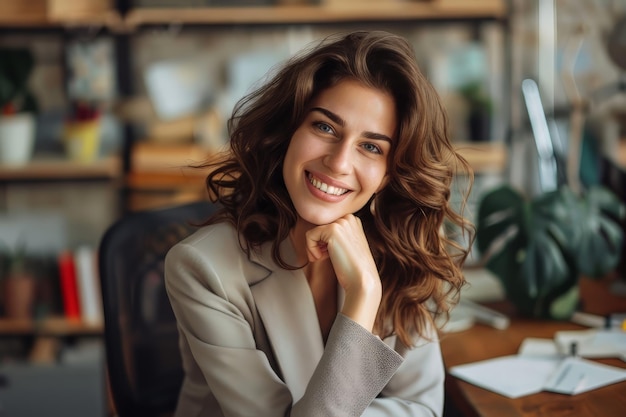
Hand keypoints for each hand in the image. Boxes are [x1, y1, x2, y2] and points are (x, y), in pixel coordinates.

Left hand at [305, 214, 381, 330]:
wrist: (362, 280)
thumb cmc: (353, 269)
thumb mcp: (346, 246)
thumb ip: (337, 237)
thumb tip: (318, 235)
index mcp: (353, 221)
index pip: (327, 227)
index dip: (324, 242)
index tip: (328, 255)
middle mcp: (349, 218)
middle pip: (320, 227)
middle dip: (317, 244)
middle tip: (322, 257)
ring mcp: (341, 222)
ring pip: (314, 231)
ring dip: (313, 247)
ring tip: (320, 258)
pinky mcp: (333, 229)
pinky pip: (310, 235)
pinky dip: (310, 249)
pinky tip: (320, 258)